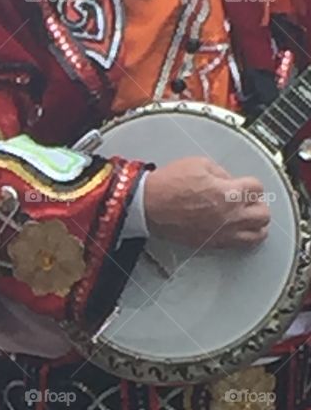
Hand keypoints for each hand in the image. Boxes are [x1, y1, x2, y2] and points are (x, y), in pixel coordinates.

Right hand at [144, 157, 270, 249]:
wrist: (147, 206)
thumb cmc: (167, 186)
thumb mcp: (199, 164)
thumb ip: (222, 173)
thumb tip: (229, 181)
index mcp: (228, 193)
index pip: (258, 189)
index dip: (251, 185)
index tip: (244, 185)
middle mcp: (228, 216)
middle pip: (263, 215)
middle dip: (258, 206)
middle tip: (249, 202)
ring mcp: (219, 233)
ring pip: (256, 236)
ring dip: (256, 226)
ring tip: (249, 220)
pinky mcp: (209, 244)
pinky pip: (236, 245)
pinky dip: (241, 238)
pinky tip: (235, 231)